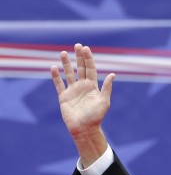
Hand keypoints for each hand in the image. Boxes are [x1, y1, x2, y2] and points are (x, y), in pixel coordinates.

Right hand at [50, 43, 114, 164]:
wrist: (84, 129)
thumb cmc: (96, 117)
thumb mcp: (104, 101)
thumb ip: (106, 87)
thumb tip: (112, 74)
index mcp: (93, 87)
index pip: (90, 69)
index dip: (88, 59)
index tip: (85, 48)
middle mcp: (83, 87)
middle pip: (80, 68)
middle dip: (79, 57)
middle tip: (77, 45)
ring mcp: (73, 91)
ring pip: (69, 74)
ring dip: (66, 63)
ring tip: (63, 52)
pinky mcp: (64, 97)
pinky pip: (59, 84)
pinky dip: (56, 76)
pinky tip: (53, 67)